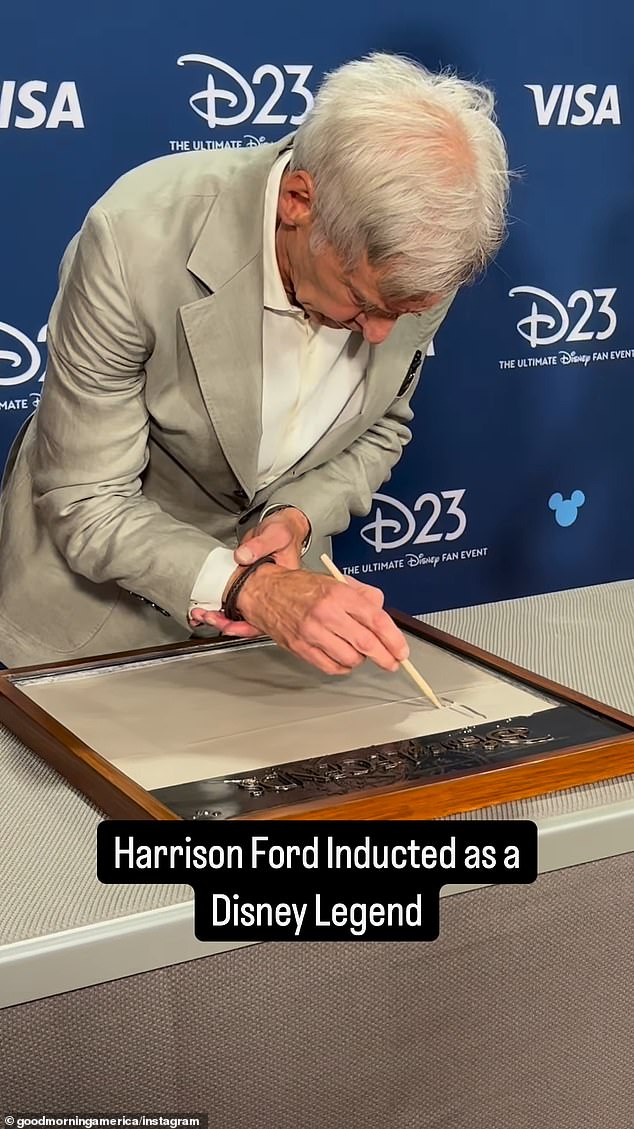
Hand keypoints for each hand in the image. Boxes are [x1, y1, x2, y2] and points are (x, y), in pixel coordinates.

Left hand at [189, 507, 309, 638]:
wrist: (279, 526)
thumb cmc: (284, 532)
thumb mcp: (276, 535)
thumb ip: (260, 545)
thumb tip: (242, 556)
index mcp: (285, 588)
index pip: (270, 616)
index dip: (249, 627)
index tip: (229, 627)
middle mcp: (272, 595)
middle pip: (252, 621)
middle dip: (228, 624)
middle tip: (207, 617)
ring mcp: (260, 592)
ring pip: (242, 614)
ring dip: (222, 618)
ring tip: (201, 614)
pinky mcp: (248, 585)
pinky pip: (236, 602)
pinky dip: (221, 607)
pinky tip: (207, 608)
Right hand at [225, 564, 408, 675]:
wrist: (263, 591)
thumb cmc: (299, 586)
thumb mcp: (336, 581)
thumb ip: (363, 595)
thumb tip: (382, 612)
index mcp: (338, 594)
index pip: (376, 619)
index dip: (394, 639)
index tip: (401, 650)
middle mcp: (326, 613)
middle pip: (366, 643)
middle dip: (385, 657)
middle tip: (392, 662)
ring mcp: (312, 633)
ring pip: (350, 659)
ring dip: (360, 659)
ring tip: (358, 651)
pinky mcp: (301, 648)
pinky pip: (331, 667)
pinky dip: (342, 667)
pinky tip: (342, 658)